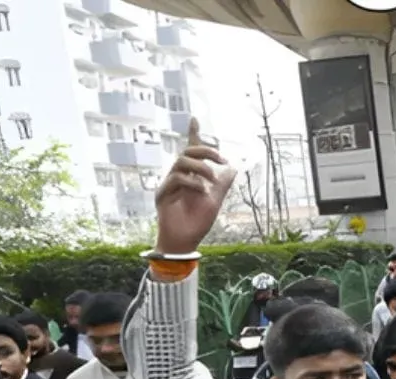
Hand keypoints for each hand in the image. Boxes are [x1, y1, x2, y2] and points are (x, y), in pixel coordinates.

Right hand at [154, 119, 235, 255]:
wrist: (186, 241)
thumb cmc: (198, 222)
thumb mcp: (215, 201)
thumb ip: (222, 185)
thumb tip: (233, 168)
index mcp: (191, 177)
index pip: (191, 152)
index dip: (193, 135)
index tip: (195, 119)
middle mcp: (178, 177)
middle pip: (187, 153)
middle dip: (205, 151)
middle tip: (221, 159)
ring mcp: (169, 185)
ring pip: (181, 162)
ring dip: (200, 168)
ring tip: (211, 180)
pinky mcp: (162, 195)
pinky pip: (176, 179)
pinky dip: (192, 183)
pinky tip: (202, 192)